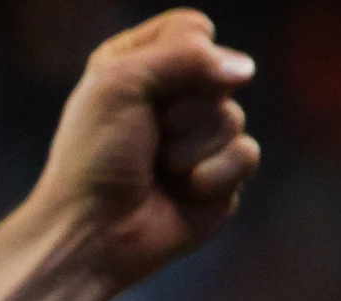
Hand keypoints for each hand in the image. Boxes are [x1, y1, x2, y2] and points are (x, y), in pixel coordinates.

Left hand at [34, 10, 262, 290]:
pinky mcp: (220, 175)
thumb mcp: (121, 83)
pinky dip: (213, 175)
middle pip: (220, 72)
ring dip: (191, 147)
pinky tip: (183, 191)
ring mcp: (198, 137)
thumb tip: (244, 69)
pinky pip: (247, 155)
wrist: (93, 231)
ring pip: (234, 117)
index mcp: (138, 65)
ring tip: (158, 169)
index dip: (181, 54)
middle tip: (149, 135)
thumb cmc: (94, 157)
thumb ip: (184, 53)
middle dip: (184, 108)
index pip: (191, 28)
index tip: (142, 87)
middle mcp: (171, 98)